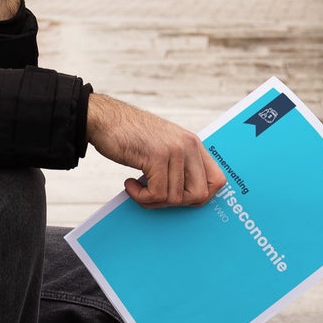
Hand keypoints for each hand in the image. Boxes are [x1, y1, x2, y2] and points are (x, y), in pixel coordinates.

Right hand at [86, 92, 226, 208]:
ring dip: (152, 200)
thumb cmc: (131, 137)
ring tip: (137, 187)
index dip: (202, 197)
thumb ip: (180, 165)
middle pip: (199, 195)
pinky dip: (140, 197)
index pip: (217, 180)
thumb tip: (190, 198)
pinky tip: (130, 184)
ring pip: (175, 198)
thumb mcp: (164, 146)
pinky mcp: (157, 157)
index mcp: (193, 144)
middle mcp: (188, 146)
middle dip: (175, 203)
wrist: (105, 119)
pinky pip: (157, 195)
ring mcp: (174, 151)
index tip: (180, 199)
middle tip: (155, 195)